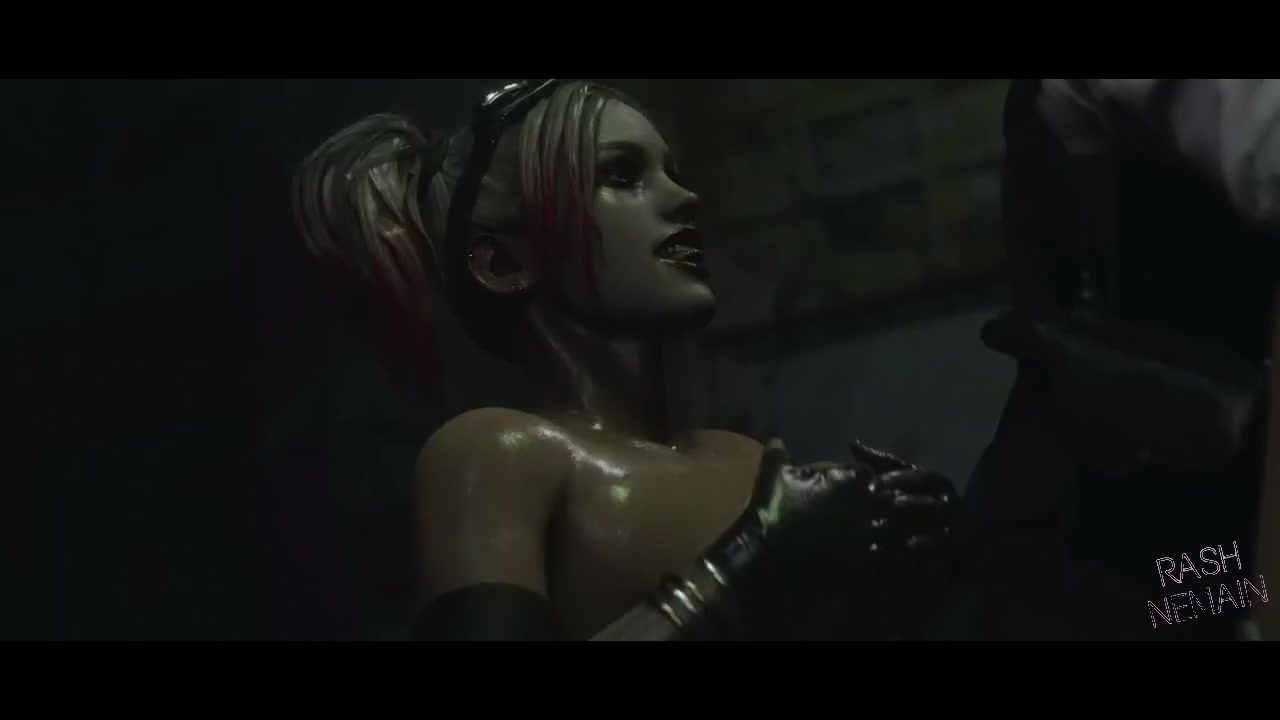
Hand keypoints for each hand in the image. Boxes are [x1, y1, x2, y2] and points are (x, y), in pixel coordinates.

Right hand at [691, 438, 954, 637]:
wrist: (768, 557)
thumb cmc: (771, 516)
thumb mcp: (772, 480)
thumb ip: (778, 458)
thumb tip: (775, 441)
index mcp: (851, 479)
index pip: (885, 476)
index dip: (893, 485)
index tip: (893, 493)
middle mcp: (866, 502)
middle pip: (903, 501)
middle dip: (912, 507)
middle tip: (918, 516)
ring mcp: (871, 531)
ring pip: (906, 529)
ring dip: (916, 533)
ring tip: (922, 540)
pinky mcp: (870, 559)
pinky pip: (898, 558)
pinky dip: (905, 560)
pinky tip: (907, 564)